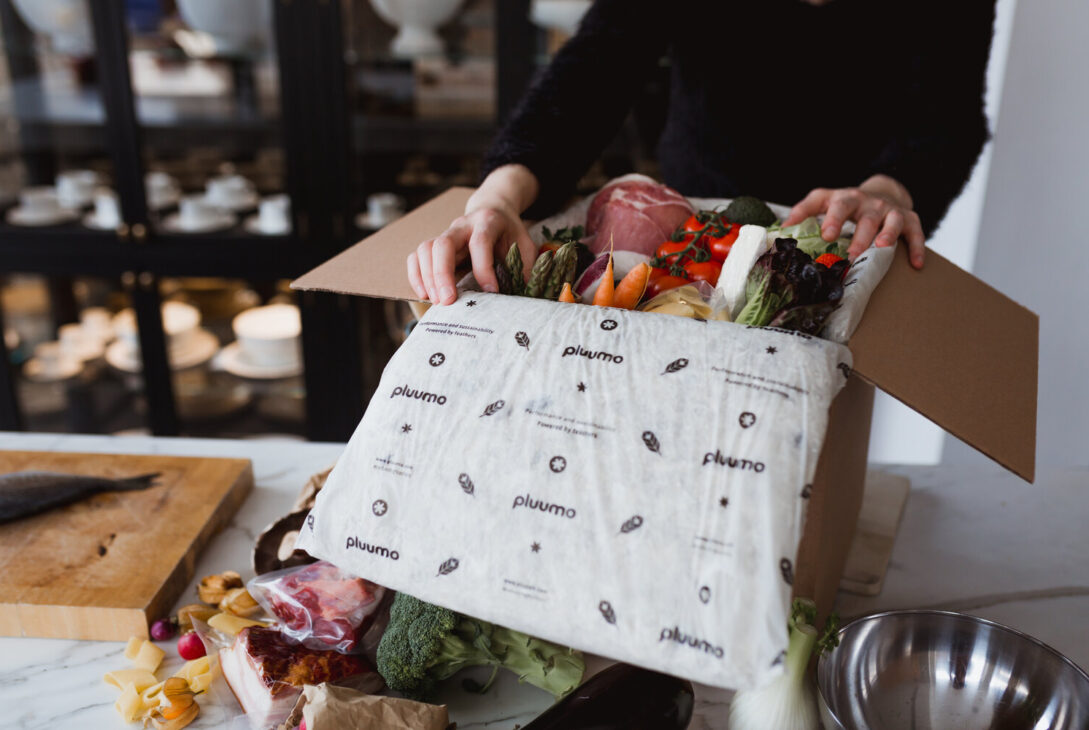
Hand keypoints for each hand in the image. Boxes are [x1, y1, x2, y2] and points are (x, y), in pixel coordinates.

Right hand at [406, 164, 538, 304]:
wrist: (492, 210)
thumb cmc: (509, 232)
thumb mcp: (524, 245)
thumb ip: (524, 267)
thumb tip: (523, 298)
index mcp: (488, 222)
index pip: (480, 243)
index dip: (484, 268)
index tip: (491, 292)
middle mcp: (462, 226)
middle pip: (443, 244)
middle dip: (442, 274)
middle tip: (448, 301)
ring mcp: (445, 234)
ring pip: (425, 249)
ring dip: (427, 277)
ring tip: (437, 301)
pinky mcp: (435, 245)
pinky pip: (416, 256)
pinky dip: (416, 275)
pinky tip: (424, 294)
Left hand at [784, 174, 925, 268]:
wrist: (881, 193)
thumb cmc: (845, 205)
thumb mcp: (824, 202)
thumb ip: (803, 212)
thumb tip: (781, 229)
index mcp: (845, 199)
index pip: (837, 205)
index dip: (833, 218)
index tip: (827, 235)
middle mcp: (869, 203)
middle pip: (866, 217)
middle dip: (860, 235)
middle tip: (853, 254)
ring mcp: (889, 210)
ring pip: (892, 221)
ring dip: (888, 234)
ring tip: (883, 248)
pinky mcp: (909, 219)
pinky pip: (915, 233)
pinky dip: (916, 247)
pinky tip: (914, 264)